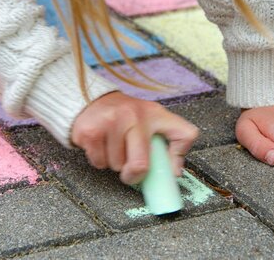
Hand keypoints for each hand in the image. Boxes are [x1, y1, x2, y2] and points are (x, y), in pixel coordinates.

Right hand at [72, 92, 198, 184]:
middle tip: (129, 165)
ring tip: (113, 145)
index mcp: (155, 114)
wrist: (91, 99)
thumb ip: (170, 143)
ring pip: (117, 166)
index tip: (172, 171)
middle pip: (141, 165)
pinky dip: (99, 159)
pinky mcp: (90, 131)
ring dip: (114, 163)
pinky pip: (99, 162)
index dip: (179, 156)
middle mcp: (134, 116)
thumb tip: (175, 172)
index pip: (183, 134)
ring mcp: (111, 122)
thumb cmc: (125, 115)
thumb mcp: (152, 120)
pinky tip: (101, 144)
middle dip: (133, 173)